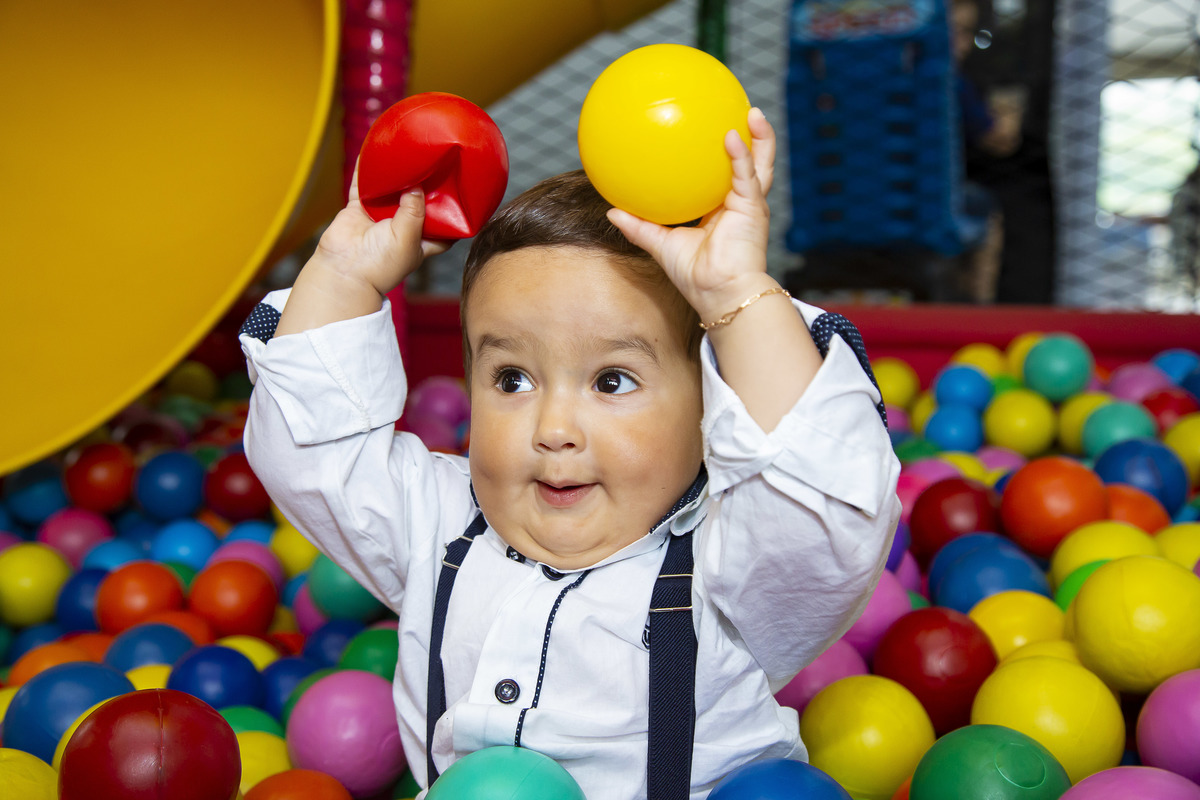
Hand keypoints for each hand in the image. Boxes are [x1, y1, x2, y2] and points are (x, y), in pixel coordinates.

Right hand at [273, 160, 450, 336]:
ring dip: (397, 174)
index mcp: (420, 243)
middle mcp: (402, 228)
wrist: (344, 271)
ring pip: (391, 190)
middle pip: (419, 203)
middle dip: (426, 187)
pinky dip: (366, 169)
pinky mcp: (358, 209)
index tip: (467, 198)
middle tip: (438, 162)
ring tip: (409, 152)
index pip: (445, 230)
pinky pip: (363, 184)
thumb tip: (418, 184)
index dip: (455, 216)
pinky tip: (372, 150)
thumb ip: (415, 210)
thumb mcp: (409, 237)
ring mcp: (379, 217)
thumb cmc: (381, 264)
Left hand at [606, 107, 776, 321]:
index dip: (722, 156)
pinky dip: (740, 155)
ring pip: (760, 163)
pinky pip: (746, 175)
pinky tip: (731, 134)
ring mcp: (749, 204)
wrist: (718, 294)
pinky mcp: (752, 208)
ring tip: (752, 111)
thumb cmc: (695, 276)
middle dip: (750, 138)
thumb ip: (639, 226)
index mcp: (721, 209)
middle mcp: (739, 203)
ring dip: (760, 136)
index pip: (724, 176)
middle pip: (749, 164)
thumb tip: (611, 210)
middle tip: (740, 111)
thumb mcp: (661, 245)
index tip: (712, 131)